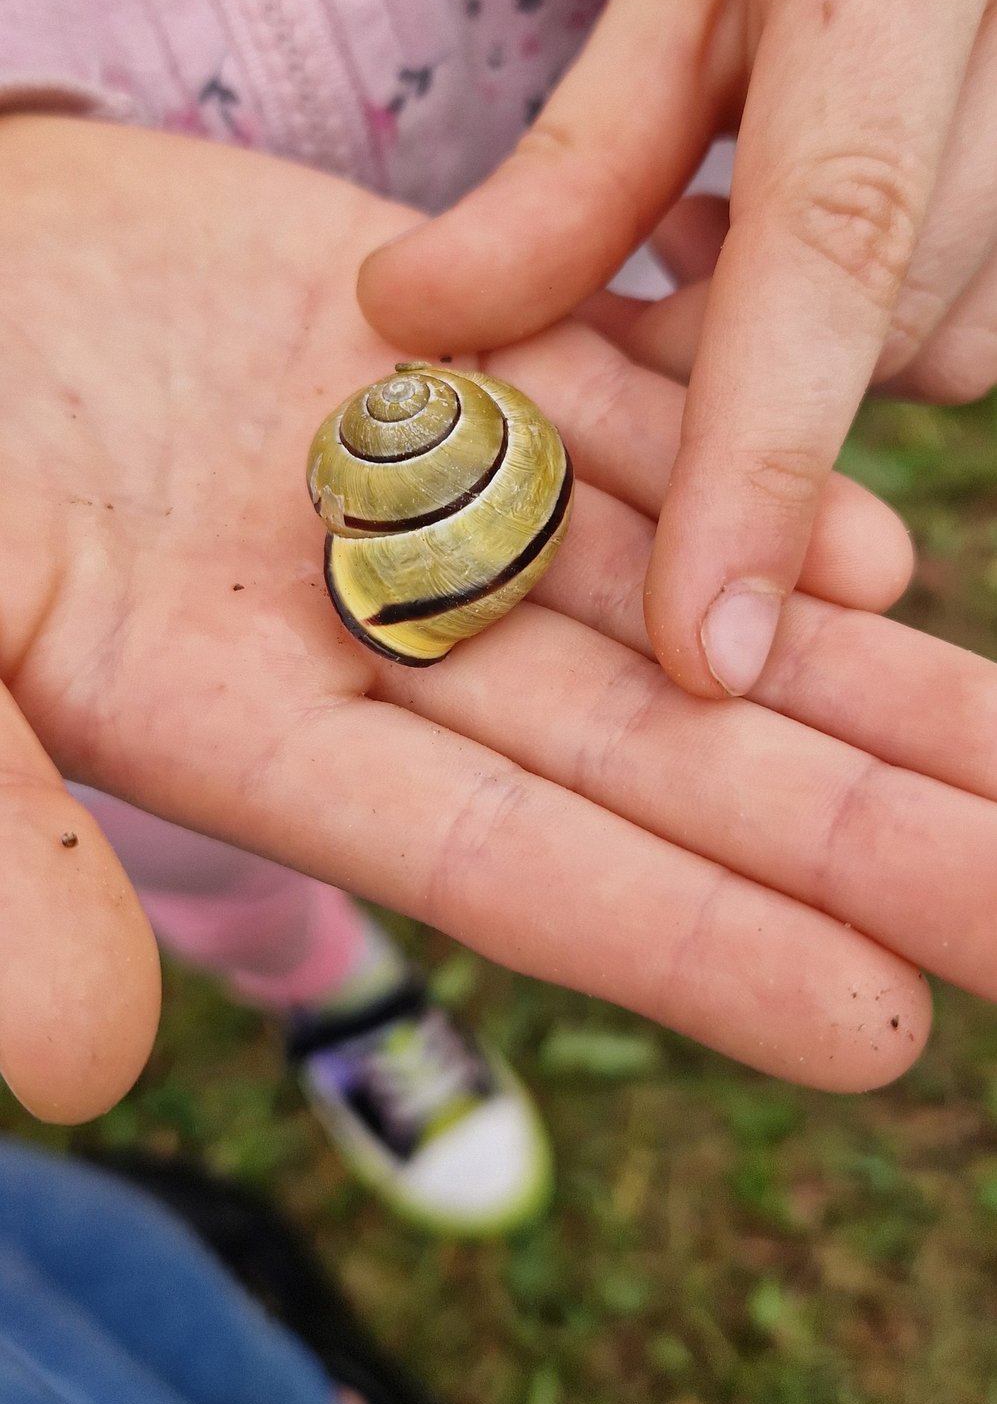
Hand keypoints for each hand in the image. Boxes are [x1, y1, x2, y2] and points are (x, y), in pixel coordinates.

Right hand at [2, 116, 994, 1126]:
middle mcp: (358, 629)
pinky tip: (878, 537)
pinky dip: (737, 457)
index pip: (508, 862)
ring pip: (670, 589)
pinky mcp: (420, 336)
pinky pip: (607, 405)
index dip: (694, 946)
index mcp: (238, 726)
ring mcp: (400, 478)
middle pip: (647, 748)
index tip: (886, 1028)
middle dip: (846, 828)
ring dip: (844, 666)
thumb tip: (79, 1067)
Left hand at [359, 0, 996, 697]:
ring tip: (752, 215)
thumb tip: (411, 326)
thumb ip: (564, 165)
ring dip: (811, 346)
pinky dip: (875, 328)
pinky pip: (972, 337)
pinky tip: (831, 232)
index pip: (835, 241)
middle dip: (733, 369)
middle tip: (650, 278)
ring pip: (938, 355)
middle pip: (880, 329)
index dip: (759, 457)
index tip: (704, 646)